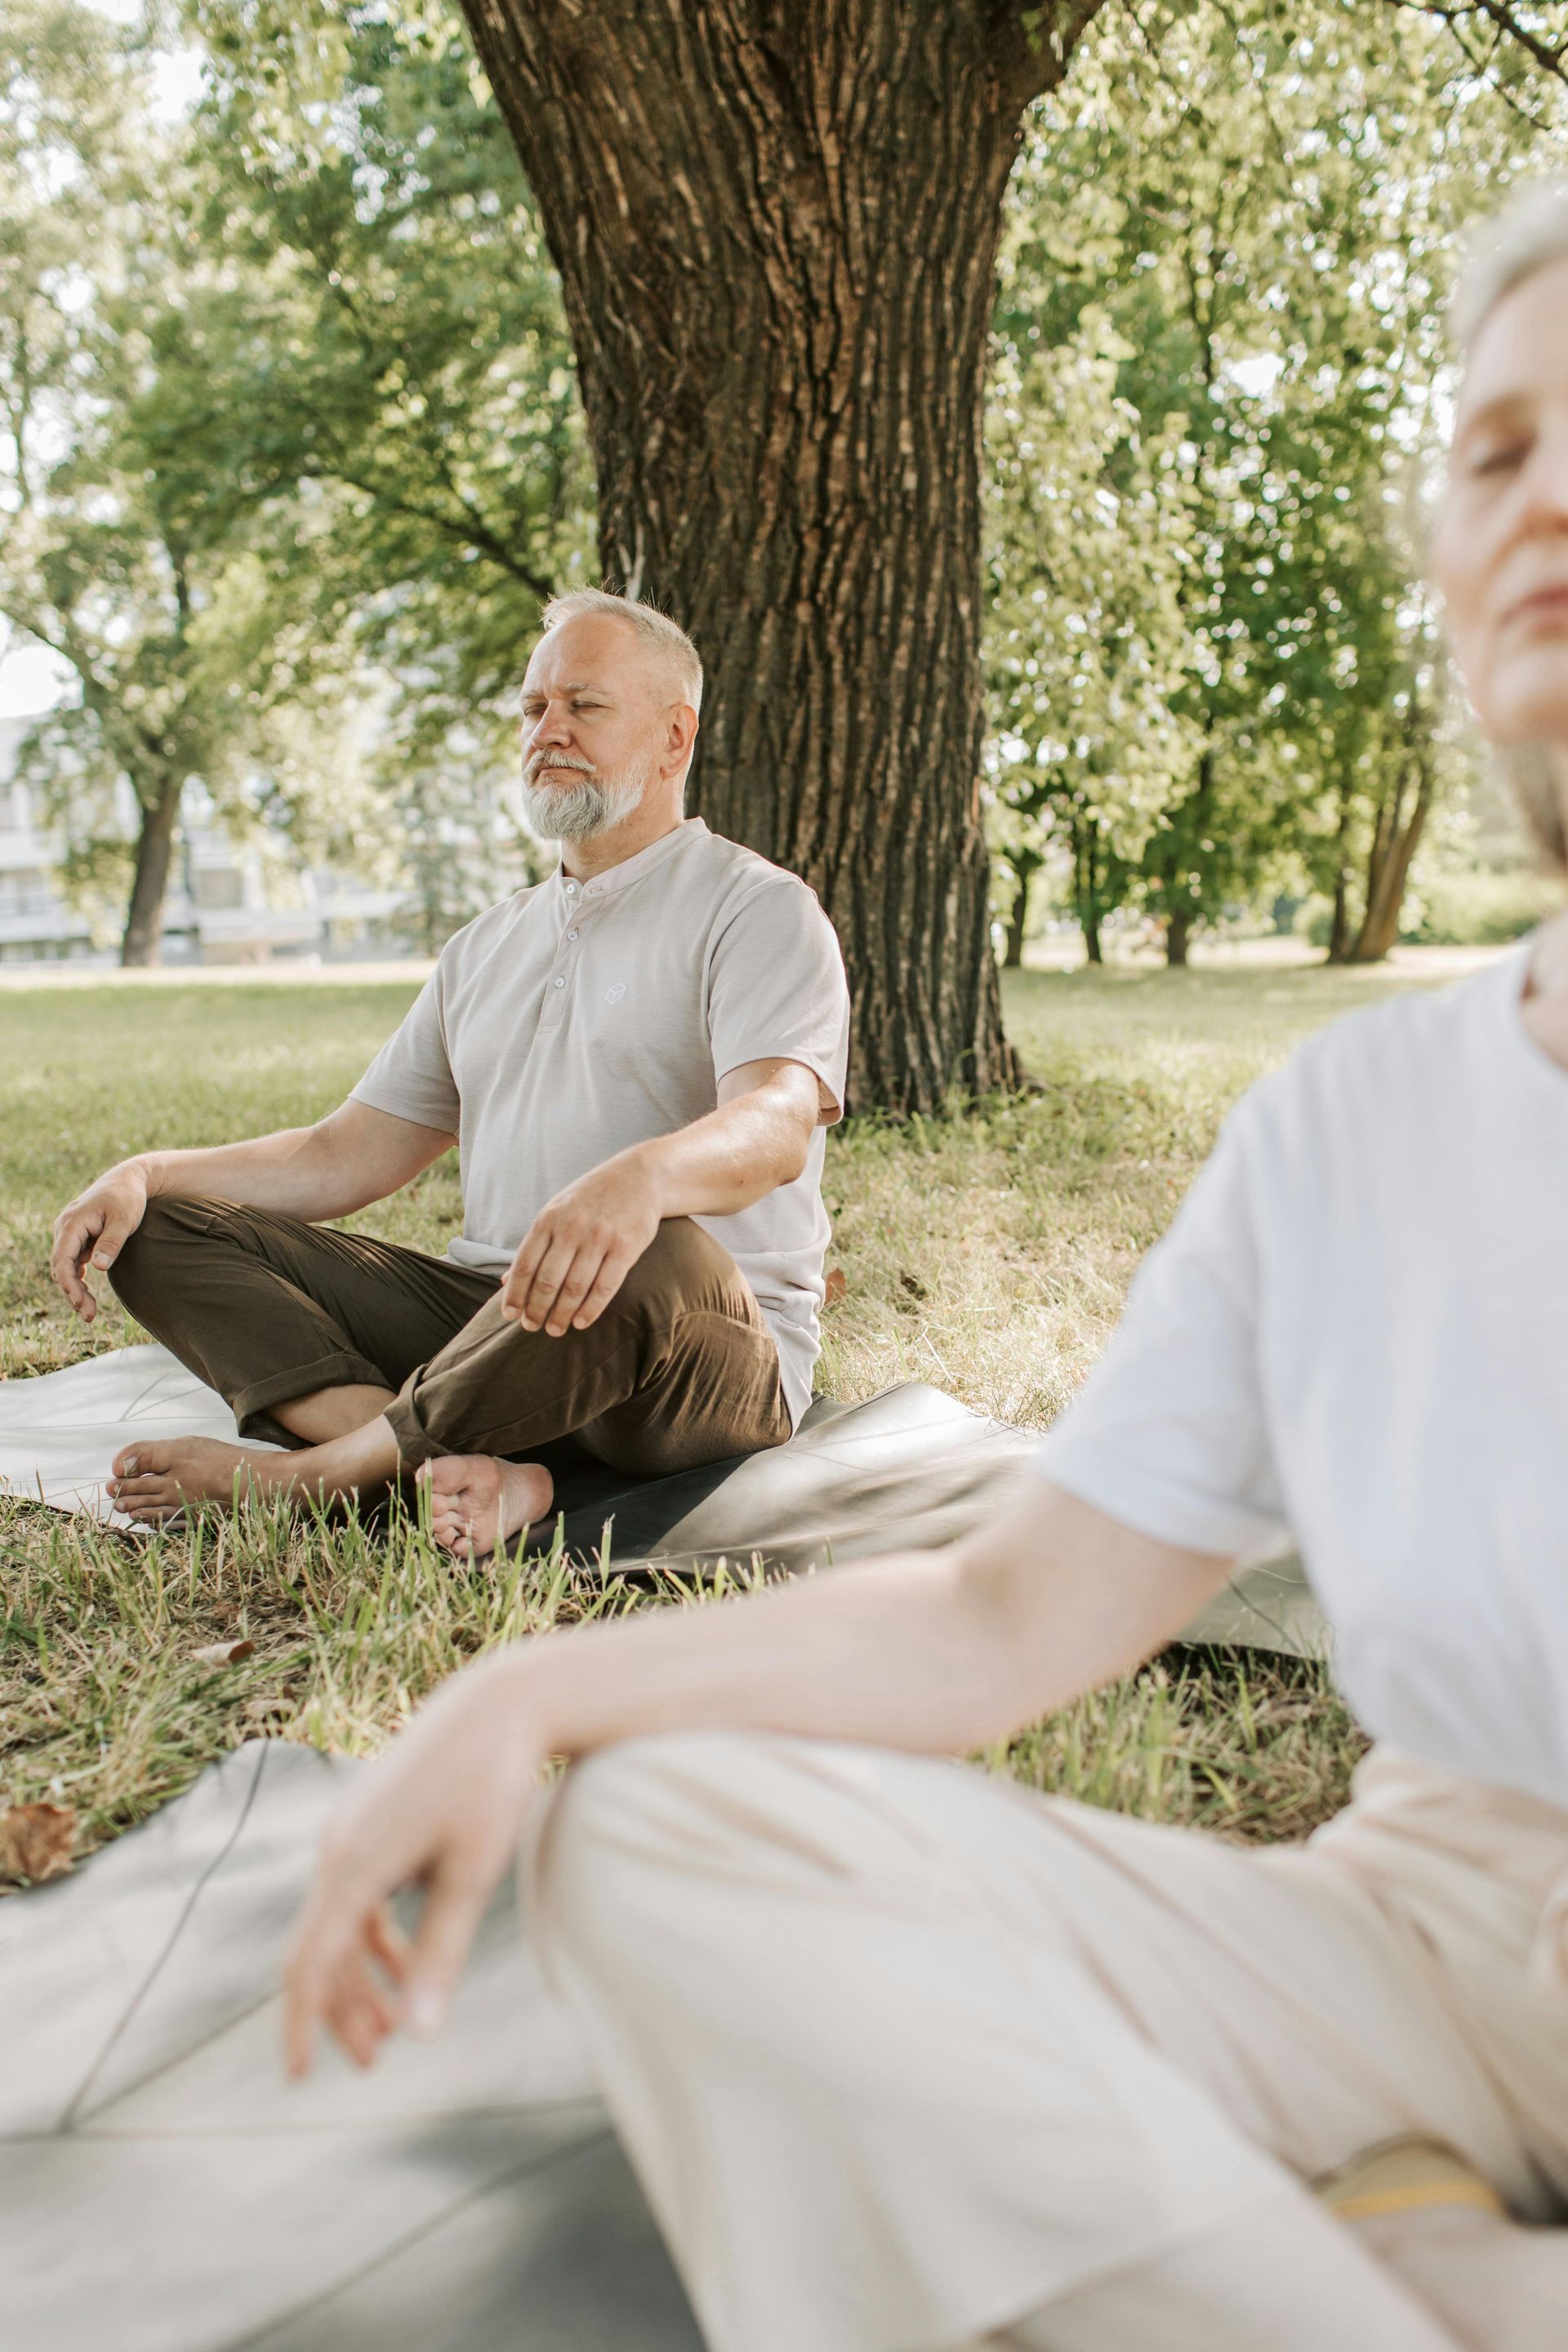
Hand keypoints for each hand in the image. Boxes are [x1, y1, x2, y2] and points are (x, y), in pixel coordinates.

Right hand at [50, 1161, 150, 1322]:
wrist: (129, 1180)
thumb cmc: (128, 1197)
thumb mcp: (124, 1219)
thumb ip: (112, 1242)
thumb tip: (99, 1267)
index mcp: (72, 1222)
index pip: (62, 1258)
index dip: (68, 1283)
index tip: (79, 1302)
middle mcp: (65, 1228)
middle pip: (61, 1266)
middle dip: (72, 1292)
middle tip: (88, 1316)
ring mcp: (70, 1233)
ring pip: (66, 1267)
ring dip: (75, 1289)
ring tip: (89, 1312)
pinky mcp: (78, 1238)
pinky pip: (73, 1262)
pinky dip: (78, 1279)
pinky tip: (86, 1297)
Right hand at [282, 1652, 543, 2076]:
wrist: (495, 1707)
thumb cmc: (489, 1787)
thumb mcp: (471, 1874)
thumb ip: (440, 1954)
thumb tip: (419, 2037)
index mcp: (353, 1863)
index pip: (310, 1963)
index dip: (303, 2023)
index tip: (300, 2076)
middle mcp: (338, 1847)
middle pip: (321, 1949)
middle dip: (341, 2010)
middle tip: (374, 2063)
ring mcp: (351, 1832)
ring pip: (338, 1925)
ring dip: (359, 1978)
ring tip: (388, 2030)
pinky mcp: (370, 1823)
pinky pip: (357, 1896)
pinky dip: (373, 1937)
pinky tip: (401, 1966)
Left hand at [501, 1152, 662, 1335]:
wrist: (640, 1176)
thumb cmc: (592, 1197)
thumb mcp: (557, 1210)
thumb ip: (535, 1244)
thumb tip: (506, 1280)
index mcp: (549, 1218)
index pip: (525, 1264)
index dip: (515, 1294)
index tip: (509, 1315)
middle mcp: (572, 1228)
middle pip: (548, 1281)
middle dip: (536, 1309)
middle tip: (531, 1327)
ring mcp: (600, 1237)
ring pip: (574, 1288)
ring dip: (561, 1314)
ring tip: (554, 1330)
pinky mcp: (626, 1247)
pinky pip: (605, 1287)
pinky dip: (591, 1309)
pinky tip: (580, 1322)